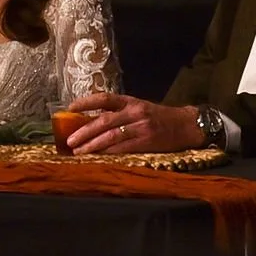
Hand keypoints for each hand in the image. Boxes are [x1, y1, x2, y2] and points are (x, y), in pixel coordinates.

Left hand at [63, 92, 204, 154]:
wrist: (185, 125)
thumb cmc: (159, 117)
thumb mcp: (139, 107)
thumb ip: (119, 112)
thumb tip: (92, 120)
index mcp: (131, 101)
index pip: (104, 98)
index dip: (86, 102)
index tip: (70, 108)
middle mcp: (134, 112)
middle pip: (104, 121)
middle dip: (84, 131)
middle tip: (70, 141)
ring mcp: (141, 127)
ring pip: (111, 137)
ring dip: (93, 145)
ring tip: (79, 151)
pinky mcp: (147, 142)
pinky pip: (123, 148)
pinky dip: (108, 153)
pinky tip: (98, 157)